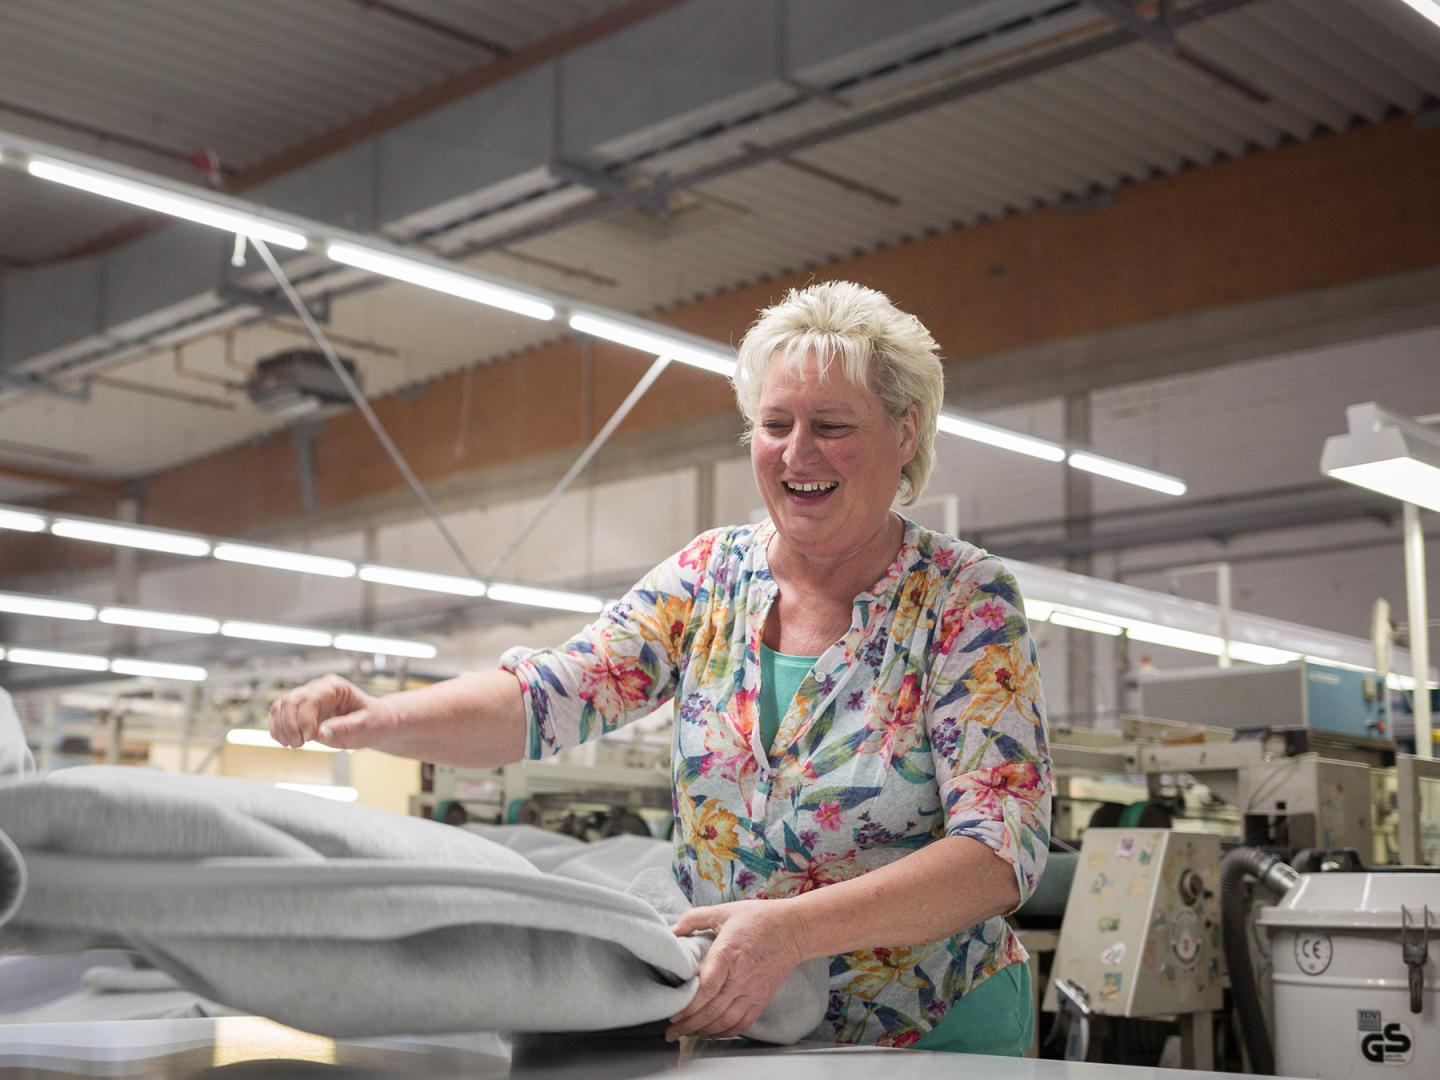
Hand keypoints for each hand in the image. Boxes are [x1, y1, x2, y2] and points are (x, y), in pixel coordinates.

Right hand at [268, 674, 384, 748]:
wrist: (374, 723)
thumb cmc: (373, 720)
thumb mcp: (367, 725)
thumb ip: (346, 727)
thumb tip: (322, 732)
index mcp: (334, 687)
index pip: (309, 698)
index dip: (304, 719)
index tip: (309, 738)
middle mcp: (317, 689)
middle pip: (290, 701)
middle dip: (290, 725)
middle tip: (299, 744)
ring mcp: (307, 700)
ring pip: (279, 707)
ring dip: (281, 728)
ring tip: (294, 745)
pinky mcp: (300, 713)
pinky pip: (278, 717)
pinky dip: (277, 730)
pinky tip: (286, 742)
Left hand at [666, 899, 804, 1040]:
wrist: (793, 929)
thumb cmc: (758, 919)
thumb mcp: (724, 911)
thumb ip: (695, 918)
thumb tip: (672, 930)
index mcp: (728, 954)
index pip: (707, 988)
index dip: (689, 1005)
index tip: (673, 1013)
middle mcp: (740, 977)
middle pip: (712, 1010)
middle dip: (688, 1025)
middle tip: (671, 1032)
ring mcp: (753, 991)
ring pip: (725, 1021)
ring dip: (703, 1031)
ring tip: (686, 1034)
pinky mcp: (761, 999)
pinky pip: (742, 1024)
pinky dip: (724, 1033)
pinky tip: (711, 1032)